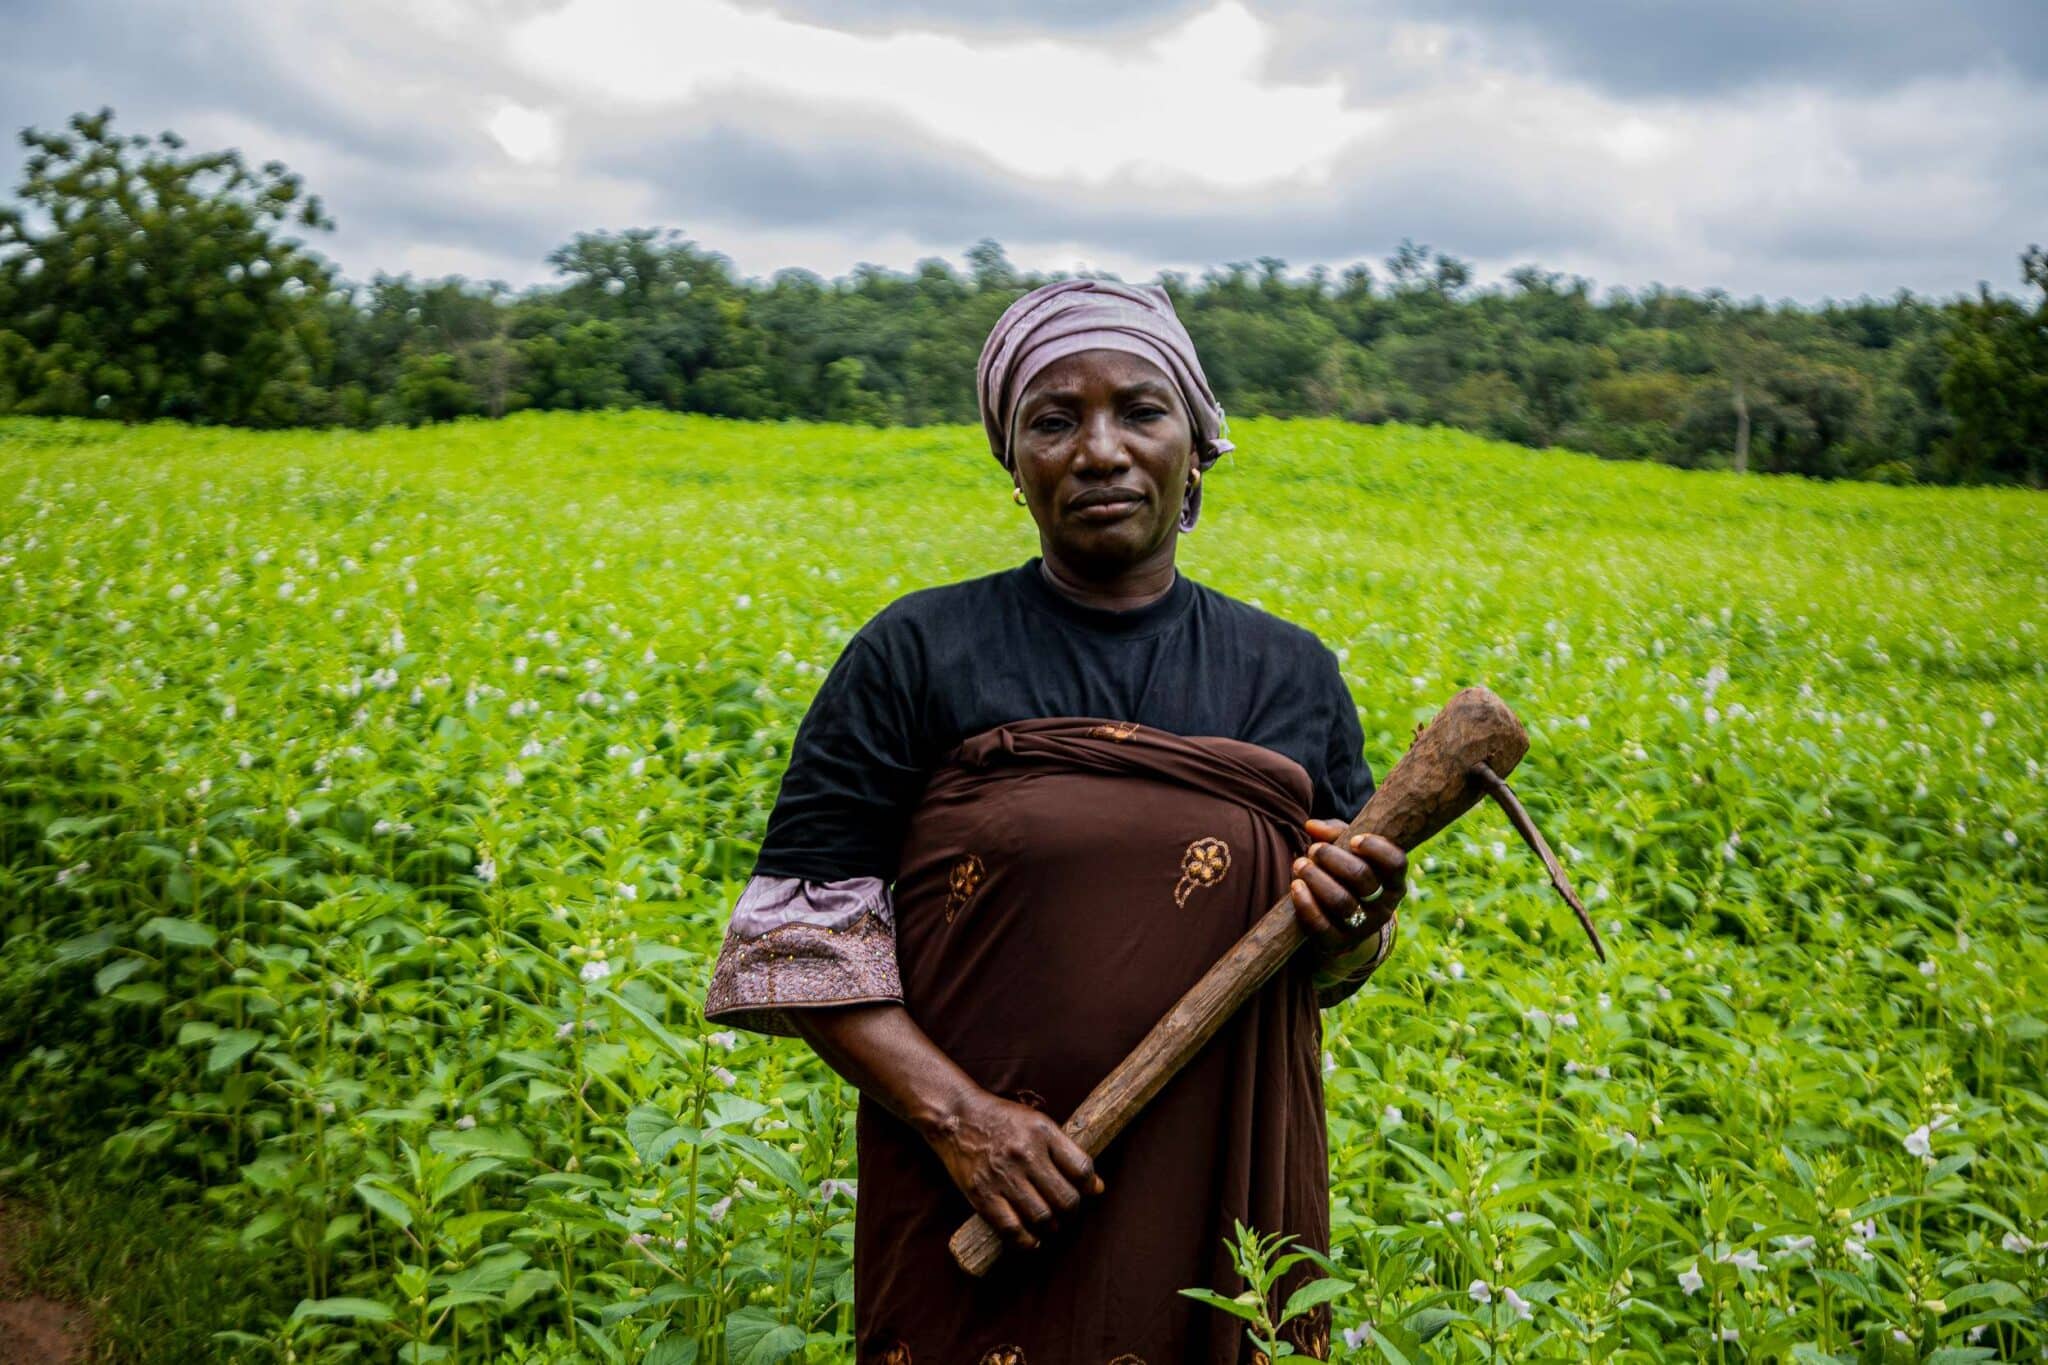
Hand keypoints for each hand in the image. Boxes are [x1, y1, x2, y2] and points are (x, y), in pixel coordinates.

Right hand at [923, 1087, 1103, 1250]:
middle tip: (1065, 1210)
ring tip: (1049, 1224)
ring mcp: (1003, 1176)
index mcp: (1042, 1132)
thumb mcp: (1038, 1123)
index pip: (1081, 1168)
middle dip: (1071, 1211)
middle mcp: (1025, 1154)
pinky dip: (1026, 1241)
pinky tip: (1031, 1239)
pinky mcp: (982, 1194)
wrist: (956, 1117)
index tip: (1088, 1191)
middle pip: (1065, 1198)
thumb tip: (1097, 1188)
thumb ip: (1066, 1152)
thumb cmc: (1002, 1120)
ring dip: (1051, 1227)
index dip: (1090, 1186)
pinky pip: (1012, 1229)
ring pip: (1043, 1217)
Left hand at [1289, 818, 1406, 958]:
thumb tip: (1312, 826)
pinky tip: (1296, 886)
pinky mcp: (1339, 943)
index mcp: (1393, 882)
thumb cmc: (1345, 877)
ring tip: (1300, 864)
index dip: (1376, 848)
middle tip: (1314, 850)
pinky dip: (1306, 904)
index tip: (1353, 839)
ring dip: (1316, 878)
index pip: (1396, 863)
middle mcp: (1383, 907)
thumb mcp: (1348, 853)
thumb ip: (1334, 833)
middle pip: (1362, 877)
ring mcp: (1363, 928)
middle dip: (1332, 858)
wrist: (1339, 926)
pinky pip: (1322, 926)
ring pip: (1341, 901)